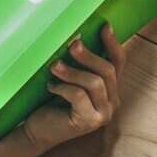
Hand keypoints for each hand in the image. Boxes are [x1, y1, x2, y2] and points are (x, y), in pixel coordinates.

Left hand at [22, 23, 128, 151]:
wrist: (37, 130)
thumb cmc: (53, 101)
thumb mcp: (70, 79)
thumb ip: (78, 64)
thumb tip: (76, 37)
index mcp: (110, 89)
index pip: (118, 62)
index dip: (113, 43)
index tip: (104, 26)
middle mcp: (112, 102)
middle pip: (108, 70)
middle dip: (89, 55)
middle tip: (72, 44)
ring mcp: (103, 114)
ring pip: (94, 83)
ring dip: (72, 71)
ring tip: (54, 66)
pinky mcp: (88, 122)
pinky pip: (79, 96)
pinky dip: (63, 87)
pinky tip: (51, 86)